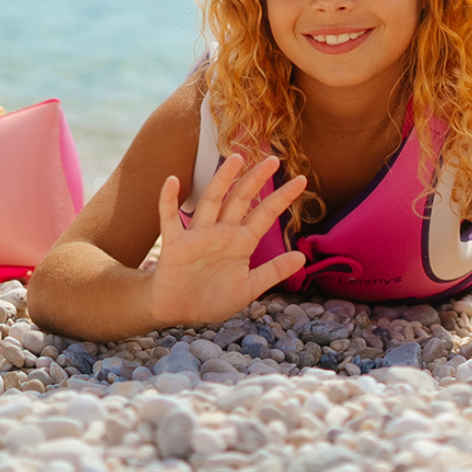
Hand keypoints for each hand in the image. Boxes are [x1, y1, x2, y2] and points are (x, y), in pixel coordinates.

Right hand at [141, 152, 308, 327]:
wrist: (179, 313)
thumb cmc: (213, 298)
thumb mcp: (249, 288)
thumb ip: (273, 272)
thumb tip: (302, 258)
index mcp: (241, 242)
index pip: (265, 214)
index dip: (282, 198)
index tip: (302, 180)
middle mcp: (221, 233)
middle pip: (240, 199)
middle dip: (256, 179)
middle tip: (273, 159)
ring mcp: (198, 236)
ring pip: (212, 201)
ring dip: (222, 180)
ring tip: (235, 159)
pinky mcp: (175, 245)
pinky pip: (170, 219)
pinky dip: (169, 200)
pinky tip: (173, 181)